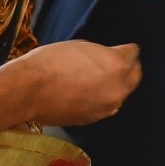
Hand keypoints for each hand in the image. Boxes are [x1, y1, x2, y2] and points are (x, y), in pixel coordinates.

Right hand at [17, 40, 141, 124]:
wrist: (30, 90)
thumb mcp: (81, 46)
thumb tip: (107, 59)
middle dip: (129, 68)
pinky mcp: (95, 119)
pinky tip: (88, 92)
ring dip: (115, 86)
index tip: (124, 49)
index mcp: (116, 65)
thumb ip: (101, 54)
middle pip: (134, 77)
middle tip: (119, 63)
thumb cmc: (51, 62)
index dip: (127, 50)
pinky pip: (105, 106)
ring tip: (100, 79)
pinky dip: (101, 98)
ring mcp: (107, 107)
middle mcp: (117, 88)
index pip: (133, 54)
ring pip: (120, 94)